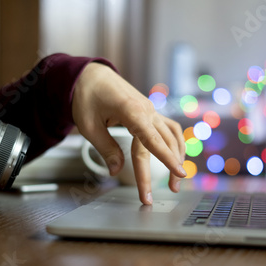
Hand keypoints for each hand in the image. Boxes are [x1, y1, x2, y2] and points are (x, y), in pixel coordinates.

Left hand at [72, 63, 185, 204]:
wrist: (90, 75)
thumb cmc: (87, 96)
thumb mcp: (89, 126)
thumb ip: (106, 149)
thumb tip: (117, 170)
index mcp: (132, 112)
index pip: (153, 141)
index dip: (167, 160)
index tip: (178, 174)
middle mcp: (147, 110)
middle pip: (163, 143)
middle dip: (170, 168)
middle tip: (171, 190)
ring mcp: (151, 110)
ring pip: (172, 135)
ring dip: (177, 156)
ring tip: (176, 178)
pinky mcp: (150, 111)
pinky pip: (169, 127)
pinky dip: (175, 142)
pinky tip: (175, 155)